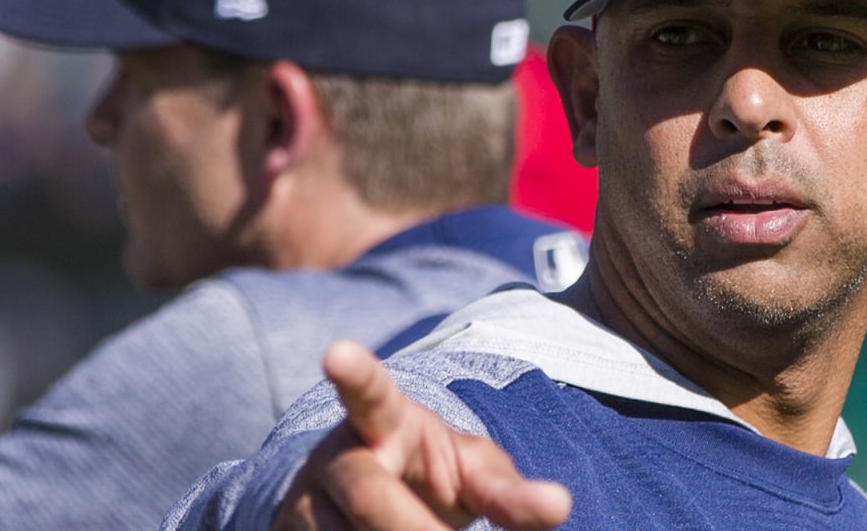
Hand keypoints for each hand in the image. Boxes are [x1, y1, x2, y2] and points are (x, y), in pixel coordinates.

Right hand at [272, 341, 571, 530]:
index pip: (367, 393)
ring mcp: (305, 507)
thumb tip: (561, 506)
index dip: (353, 373)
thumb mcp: (472, 473)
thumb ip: (508, 491)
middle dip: (412, 527)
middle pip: (368, 496)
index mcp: (382, 422)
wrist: (363, 512)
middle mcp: (337, 460)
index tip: (336, 353)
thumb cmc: (430, 479)